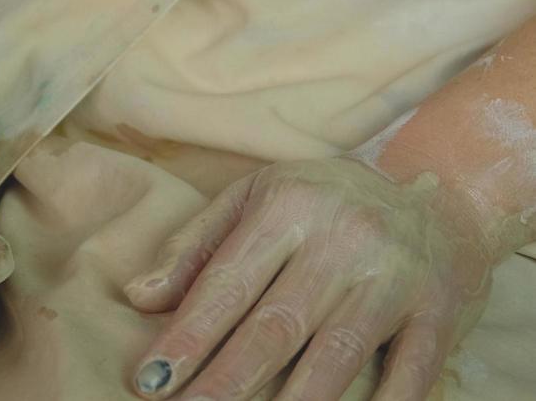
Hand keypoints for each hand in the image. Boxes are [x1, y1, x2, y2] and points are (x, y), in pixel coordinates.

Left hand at [124, 157, 496, 400]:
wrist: (439, 196)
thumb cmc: (325, 203)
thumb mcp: (255, 199)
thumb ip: (195, 248)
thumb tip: (138, 297)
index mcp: (289, 207)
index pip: (227, 284)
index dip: (187, 337)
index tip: (150, 380)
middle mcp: (344, 241)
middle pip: (276, 326)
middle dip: (227, 380)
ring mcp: (395, 278)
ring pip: (336, 354)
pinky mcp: (439, 313)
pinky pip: (410, 370)